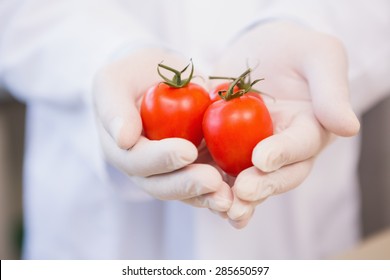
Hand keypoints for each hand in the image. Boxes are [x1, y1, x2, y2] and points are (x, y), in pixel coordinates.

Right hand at [93, 48, 231, 212]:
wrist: (158, 79)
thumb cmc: (133, 77)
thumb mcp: (115, 81)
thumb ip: (114, 108)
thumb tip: (123, 139)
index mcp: (122, 150)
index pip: (138, 160)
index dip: (161, 159)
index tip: (187, 151)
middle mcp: (145, 168)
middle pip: (163, 185)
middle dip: (188, 185)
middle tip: (213, 181)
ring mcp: (170, 171)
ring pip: (187, 191)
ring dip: (208, 197)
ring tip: (231, 199)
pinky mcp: (193, 167)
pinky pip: (206, 182)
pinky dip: (223, 188)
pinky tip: (241, 192)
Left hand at [211, 21, 359, 227]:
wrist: (260, 50)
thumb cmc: (295, 50)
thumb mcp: (320, 55)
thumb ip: (331, 90)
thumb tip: (348, 128)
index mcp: (310, 129)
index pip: (301, 145)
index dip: (283, 153)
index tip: (262, 158)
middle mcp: (285, 149)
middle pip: (278, 174)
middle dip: (262, 185)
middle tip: (243, 191)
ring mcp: (255, 152)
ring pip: (250, 181)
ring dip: (237, 198)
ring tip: (223, 208)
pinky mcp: (227, 149)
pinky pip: (221, 170)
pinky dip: (212, 185)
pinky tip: (200, 197)